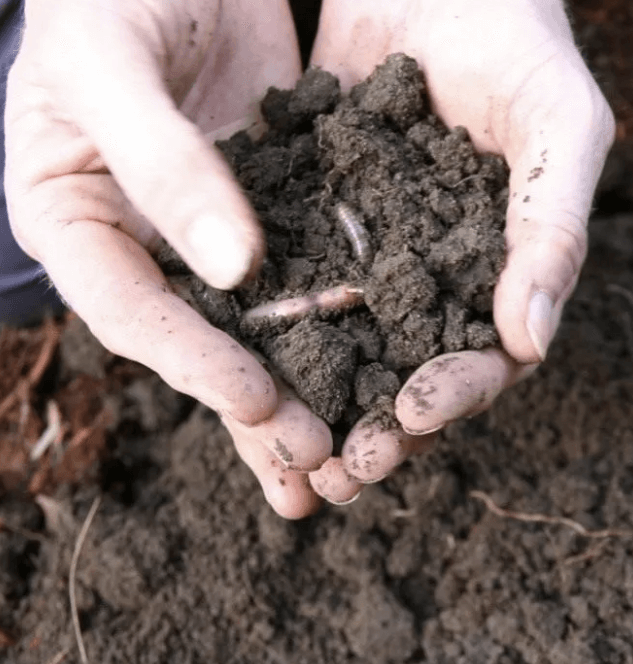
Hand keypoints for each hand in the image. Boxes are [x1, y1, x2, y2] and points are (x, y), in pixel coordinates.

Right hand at [6, 0, 330, 517]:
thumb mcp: (111, 62)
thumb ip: (163, 160)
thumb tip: (232, 269)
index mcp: (74, 218)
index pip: (131, 311)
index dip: (191, 361)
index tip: (257, 400)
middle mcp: (142, 243)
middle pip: (201, 342)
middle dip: (263, 407)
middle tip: (323, 460)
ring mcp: (209, 234)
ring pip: (262, 326)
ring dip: (310, 389)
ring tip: (359, 456)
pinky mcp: (273, 216)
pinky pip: (309, 277)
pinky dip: (342, 324)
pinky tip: (386, 371)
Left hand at [306, 0, 614, 497]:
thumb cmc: (521, 38)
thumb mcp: (559, 127)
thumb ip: (553, 229)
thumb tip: (533, 342)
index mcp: (502, 272)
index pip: (486, 355)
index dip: (454, 392)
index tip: (413, 414)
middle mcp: (436, 277)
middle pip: (410, 370)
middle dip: (380, 426)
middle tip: (343, 472)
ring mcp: (373, 253)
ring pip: (346, 346)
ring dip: (322, 403)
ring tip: (288, 453)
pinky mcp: (314, 221)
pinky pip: (290, 284)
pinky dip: (270, 331)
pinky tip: (240, 364)